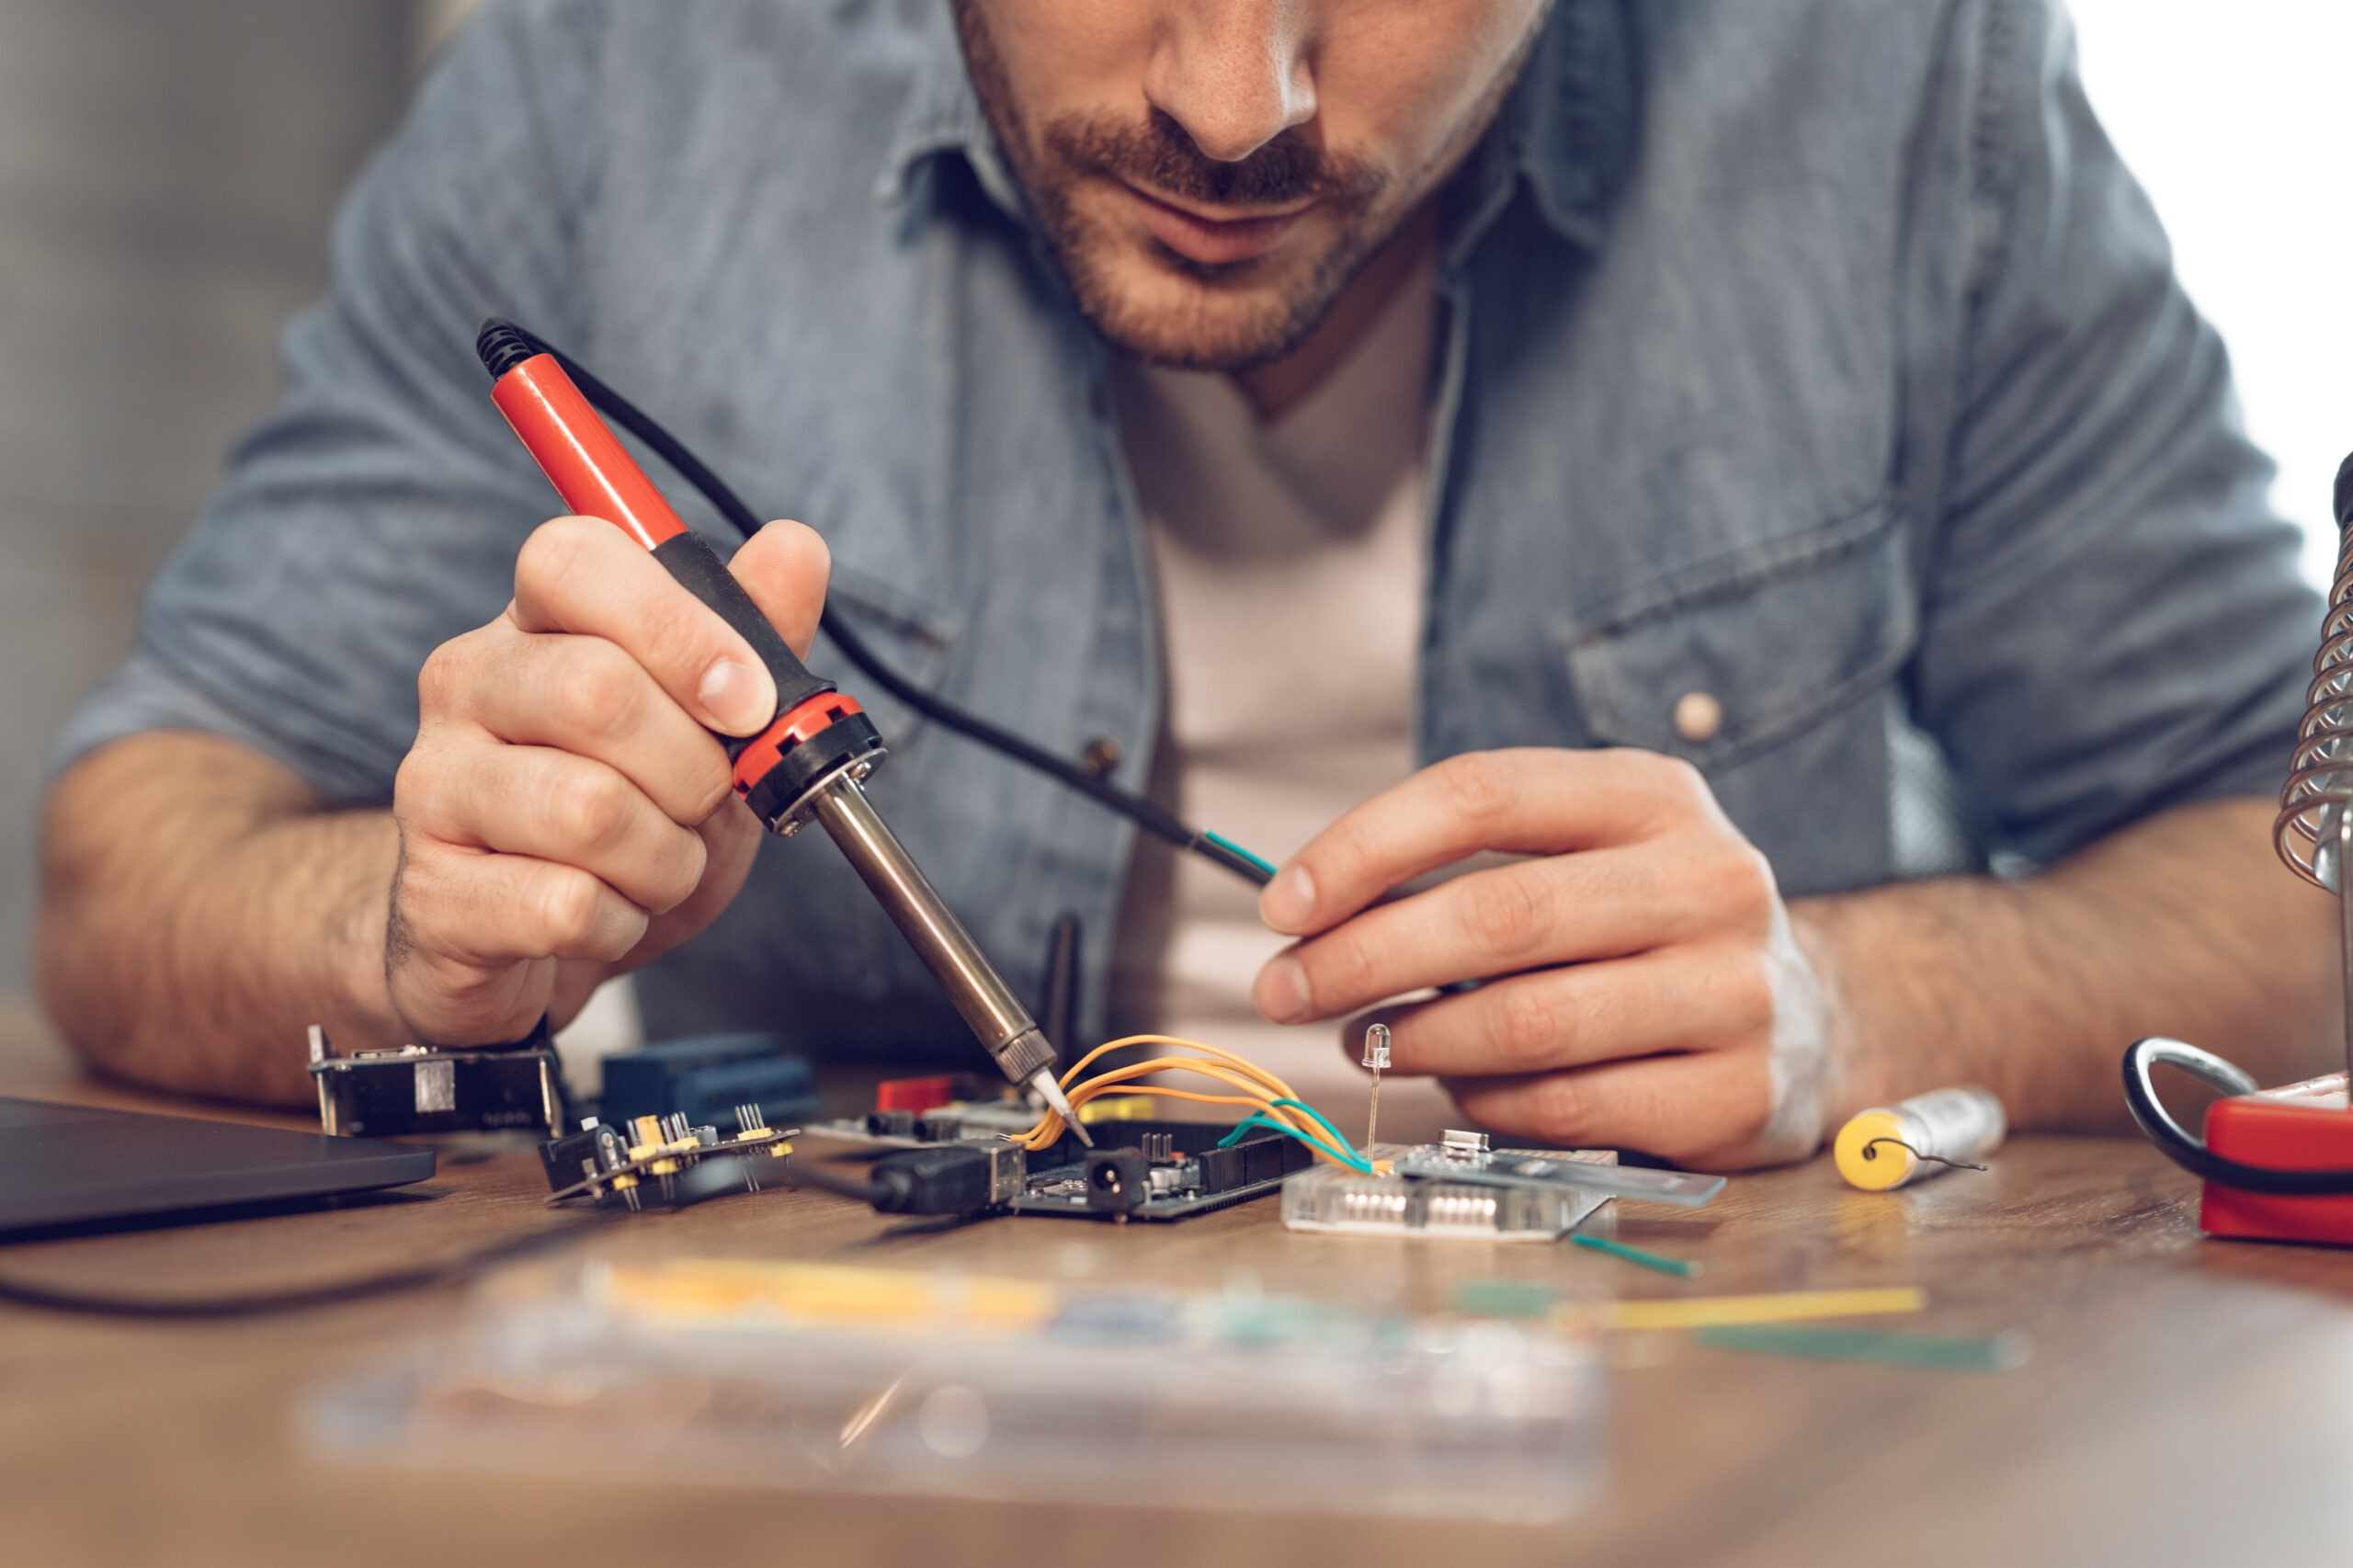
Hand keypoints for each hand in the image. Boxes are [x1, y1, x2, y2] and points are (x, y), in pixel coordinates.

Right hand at [386, 516, 828, 1043]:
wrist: (534, 949)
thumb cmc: (631, 820)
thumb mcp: (713, 729)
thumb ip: (756, 639)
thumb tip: (796, 546)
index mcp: (536, 625)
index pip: (575, 562)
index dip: (680, 629)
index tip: (746, 700)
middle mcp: (468, 685)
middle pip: (596, 689)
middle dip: (694, 769)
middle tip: (703, 805)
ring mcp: (433, 787)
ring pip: (589, 811)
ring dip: (665, 861)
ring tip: (656, 868)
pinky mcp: (431, 895)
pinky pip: (564, 906)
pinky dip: (621, 924)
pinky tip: (607, 916)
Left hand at [1250, 748, 1839, 1168]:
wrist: (1819, 1015)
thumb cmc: (1650, 929)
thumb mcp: (1587, 854)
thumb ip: (1468, 866)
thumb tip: (1310, 916)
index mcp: (1652, 796)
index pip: (1481, 794)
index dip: (1365, 847)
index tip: (1286, 904)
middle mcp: (1708, 880)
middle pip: (1497, 913)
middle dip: (1363, 956)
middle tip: (1287, 989)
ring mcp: (1734, 991)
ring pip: (1529, 1022)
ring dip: (1416, 1040)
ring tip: (1365, 1042)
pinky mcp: (1738, 1094)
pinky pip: (1569, 1108)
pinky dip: (1487, 1106)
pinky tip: (1459, 1091)